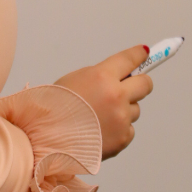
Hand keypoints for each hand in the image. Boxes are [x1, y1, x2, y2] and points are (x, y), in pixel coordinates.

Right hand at [54, 45, 153, 160]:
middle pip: (145, 84)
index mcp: (103, 76)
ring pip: (134, 109)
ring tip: (100, 116)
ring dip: (124, 110)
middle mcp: (117, 96)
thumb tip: (116, 76)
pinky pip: (128, 129)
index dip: (139, 55)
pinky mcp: (123, 138)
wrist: (46, 138)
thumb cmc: (55, 108)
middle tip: (129, 87)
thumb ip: (100, 76)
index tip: (144, 53)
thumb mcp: (75, 79)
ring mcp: (122, 118)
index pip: (130, 59)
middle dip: (139, 84)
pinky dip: (118, 129)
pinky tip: (100, 130)